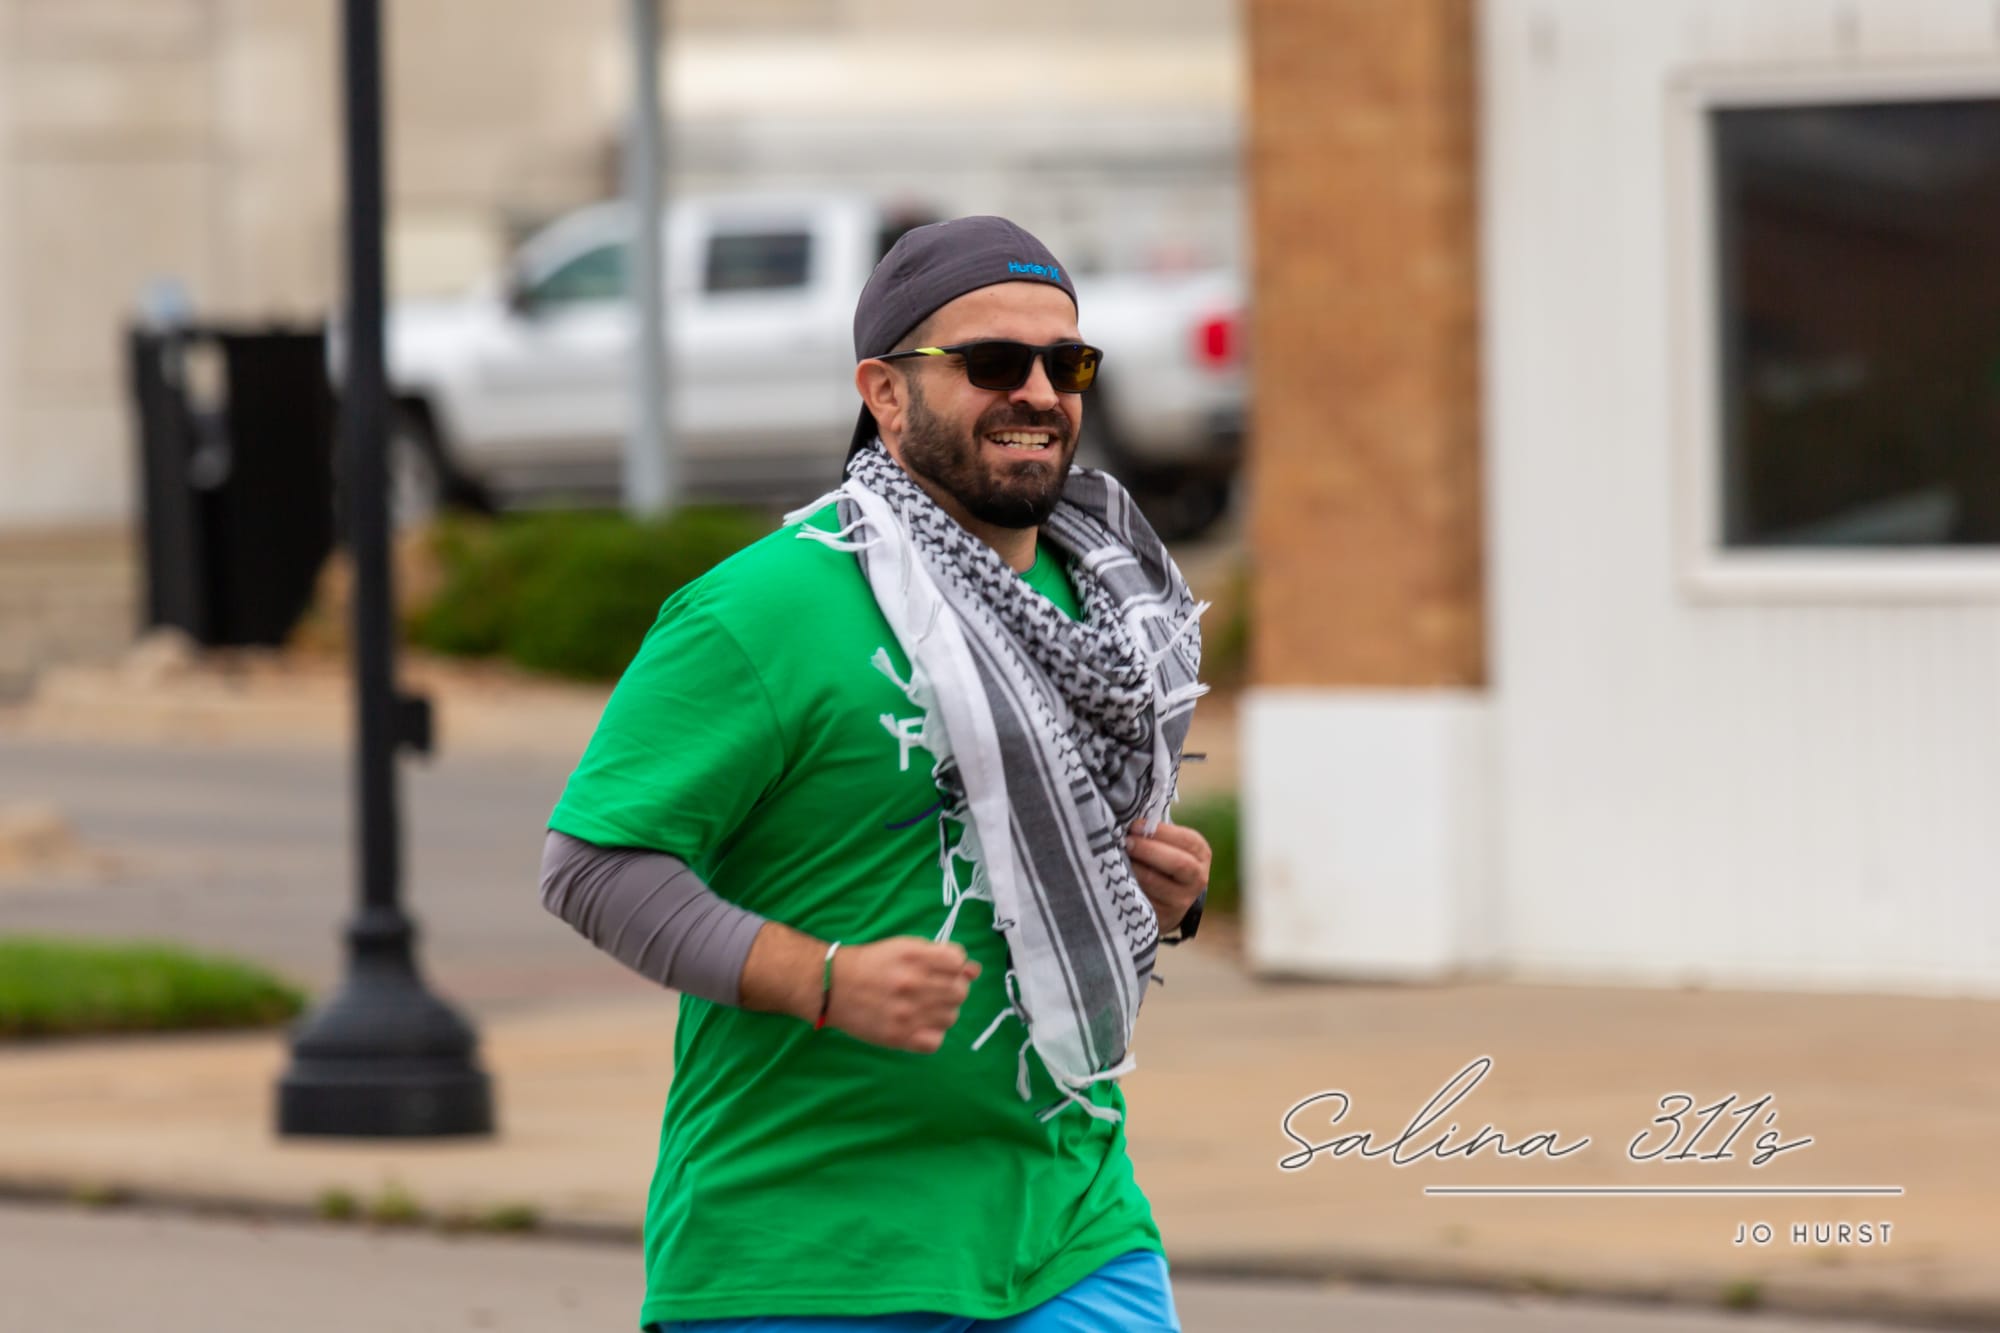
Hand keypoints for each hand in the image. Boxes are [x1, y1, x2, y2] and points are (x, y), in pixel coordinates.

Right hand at [827, 936, 980, 1053]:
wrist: (833, 985)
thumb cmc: (871, 963)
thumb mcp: (904, 946)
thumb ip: (940, 954)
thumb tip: (974, 969)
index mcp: (914, 956)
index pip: (959, 961)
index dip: (956, 964)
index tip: (944, 968)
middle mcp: (912, 983)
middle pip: (960, 991)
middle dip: (953, 988)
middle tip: (935, 989)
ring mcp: (906, 1012)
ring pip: (951, 1017)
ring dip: (944, 1012)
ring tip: (925, 1007)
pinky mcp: (898, 1037)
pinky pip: (935, 1041)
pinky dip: (932, 1034)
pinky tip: (920, 1024)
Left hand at [1126, 820, 1210, 933]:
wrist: (1168, 900)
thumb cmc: (1162, 859)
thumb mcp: (1169, 845)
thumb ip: (1155, 832)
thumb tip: (1130, 820)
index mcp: (1200, 853)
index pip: (1186, 840)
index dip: (1159, 832)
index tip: (1134, 826)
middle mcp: (1198, 878)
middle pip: (1178, 863)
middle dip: (1148, 850)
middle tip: (1126, 842)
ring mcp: (1182, 900)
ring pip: (1157, 883)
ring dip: (1135, 868)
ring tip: (1117, 857)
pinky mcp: (1164, 916)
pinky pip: (1144, 899)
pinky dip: (1129, 886)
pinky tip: (1117, 877)